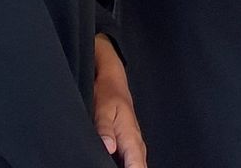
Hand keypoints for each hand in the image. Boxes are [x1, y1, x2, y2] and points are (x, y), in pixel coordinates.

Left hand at [93, 34, 146, 165]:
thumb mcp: (103, 109)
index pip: (137, 166)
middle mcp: (136, 142)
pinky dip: (128, 165)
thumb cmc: (109, 92)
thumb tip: (108, 147)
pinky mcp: (128, 144)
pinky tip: (116, 165)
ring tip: (110, 165)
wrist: (113, 80)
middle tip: (109, 166)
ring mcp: (133, 144)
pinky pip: (131, 161)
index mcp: (131, 136)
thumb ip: (105, 129)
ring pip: (137, 165)